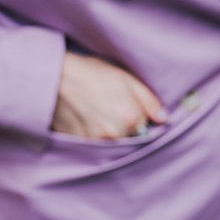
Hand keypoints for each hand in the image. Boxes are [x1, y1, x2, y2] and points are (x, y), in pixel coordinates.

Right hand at [51, 52, 166, 139]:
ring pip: (113, 144)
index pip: (147, 128)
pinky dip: (95, 137)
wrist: (55, 77)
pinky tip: (89, 120)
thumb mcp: (127, 79)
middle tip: (112, 109)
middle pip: (130, 138)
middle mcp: (115, 135)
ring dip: (111, 134)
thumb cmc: (93, 73)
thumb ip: (149, 100)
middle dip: (127, 128)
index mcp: (131, 118)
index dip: (140, 118)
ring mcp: (96, 142)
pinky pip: (95, 146)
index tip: (131, 108)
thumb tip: (164, 119)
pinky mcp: (79, 145)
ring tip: (99, 113)